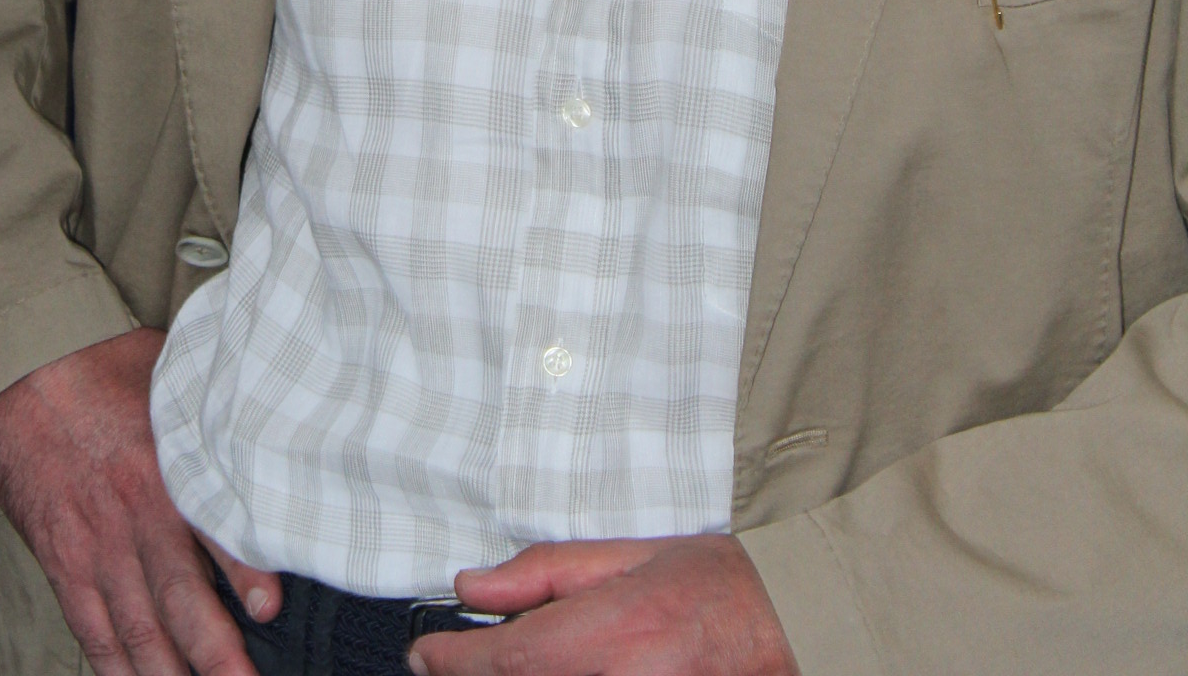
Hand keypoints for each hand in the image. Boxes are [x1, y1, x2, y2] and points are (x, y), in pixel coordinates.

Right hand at [0, 327, 281, 675]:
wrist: (22, 370)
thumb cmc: (106, 367)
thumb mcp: (172, 376)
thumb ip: (217, 413)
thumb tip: (279, 417)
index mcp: (166, 464)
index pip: (211, 524)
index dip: (243, 570)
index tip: (271, 608)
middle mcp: (132, 515)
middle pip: (178, 600)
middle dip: (217, 655)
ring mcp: (94, 548)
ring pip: (138, 631)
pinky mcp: (63, 564)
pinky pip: (92, 632)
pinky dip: (117, 670)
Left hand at [407, 536, 798, 675]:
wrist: (794, 624)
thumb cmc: (716, 583)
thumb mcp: (628, 555)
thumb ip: (546, 572)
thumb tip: (473, 585)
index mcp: (613, 634)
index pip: (509, 659)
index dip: (454, 662)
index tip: (424, 655)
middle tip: (457, 663)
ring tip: (516, 661)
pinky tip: (555, 669)